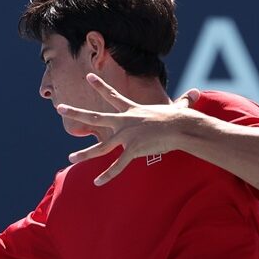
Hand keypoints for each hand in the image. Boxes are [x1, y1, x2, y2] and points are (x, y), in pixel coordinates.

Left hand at [56, 74, 200, 185]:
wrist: (183, 128)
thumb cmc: (181, 119)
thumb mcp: (179, 108)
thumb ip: (184, 101)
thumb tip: (198, 92)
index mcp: (132, 111)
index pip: (113, 96)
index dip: (101, 85)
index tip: (88, 76)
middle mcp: (125, 122)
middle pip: (96, 117)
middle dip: (77, 112)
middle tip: (60, 106)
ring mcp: (127, 136)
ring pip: (101, 147)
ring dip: (84, 154)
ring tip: (70, 158)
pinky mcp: (133, 149)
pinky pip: (118, 165)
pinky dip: (108, 175)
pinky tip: (97, 182)